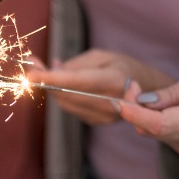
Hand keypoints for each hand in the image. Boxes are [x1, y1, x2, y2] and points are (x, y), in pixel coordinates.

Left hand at [28, 49, 172, 124]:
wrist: (148, 91)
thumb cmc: (123, 66)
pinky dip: (62, 96)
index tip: (31, 73)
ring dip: (51, 88)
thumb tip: (50, 68)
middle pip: (66, 94)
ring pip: (65, 103)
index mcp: (114, 80)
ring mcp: (105, 116)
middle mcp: (110, 101)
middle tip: (32, 65)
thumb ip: (75, 64)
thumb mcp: (102, 56)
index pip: (76, 81)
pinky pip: (71, 109)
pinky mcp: (98, 122)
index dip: (51, 78)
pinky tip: (63, 85)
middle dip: (45, 80)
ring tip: (45, 72)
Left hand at [118, 69, 178, 158]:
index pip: (159, 123)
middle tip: (133, 85)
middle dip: (134, 108)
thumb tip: (141, 100)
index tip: (121, 99)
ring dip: (144, 115)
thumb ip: (171, 93)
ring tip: (151, 94)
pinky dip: (156, 122)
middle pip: (150, 129)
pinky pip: (163, 136)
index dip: (135, 113)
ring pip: (153, 133)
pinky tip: (165, 108)